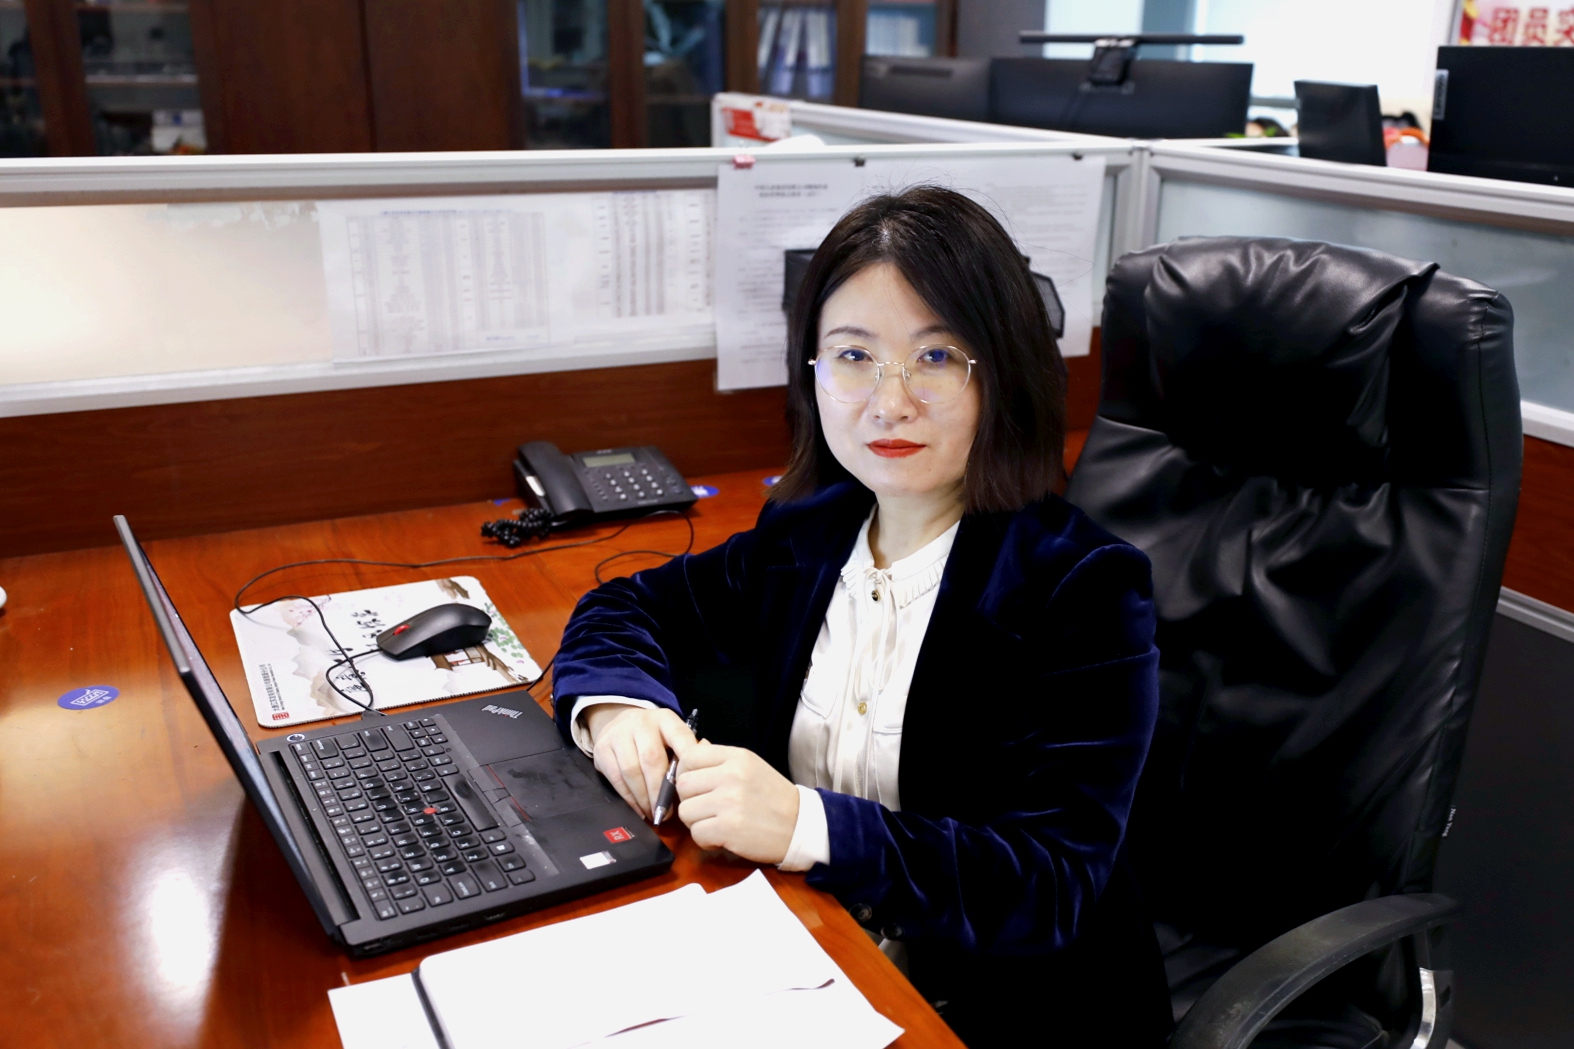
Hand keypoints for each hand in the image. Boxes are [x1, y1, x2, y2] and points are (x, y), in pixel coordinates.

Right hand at [583, 705, 696, 819]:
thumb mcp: (672, 737)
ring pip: (630, 770)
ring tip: (653, 813)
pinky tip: (638, 809)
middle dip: (659, 790)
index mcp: (665, 719)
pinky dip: (629, 798)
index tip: (692, 784)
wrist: (619, 722)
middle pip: (651, 758)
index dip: (687, 759)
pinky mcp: (602, 749)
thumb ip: (688, 751)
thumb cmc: (655, 737)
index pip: (680, 736)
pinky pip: (615, 778)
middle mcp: (641, 723)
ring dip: (643, 797)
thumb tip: (702, 771)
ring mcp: (618, 734)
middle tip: (666, 812)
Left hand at [675, 742, 799, 864]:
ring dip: (696, 822)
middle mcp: (731, 775)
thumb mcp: (750, 767)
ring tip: (716, 824)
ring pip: (685, 811)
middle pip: (682, 785)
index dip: (685, 773)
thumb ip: (720, 760)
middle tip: (707, 809)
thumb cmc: (773, 798)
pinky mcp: (728, 828)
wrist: (801, 826)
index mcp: (736, 757)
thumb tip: (692, 747)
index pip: (689, 756)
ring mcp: (729, 801)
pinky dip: (705, 840)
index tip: (697, 787)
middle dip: (689, 800)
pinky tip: (721, 838)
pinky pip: (696, 833)